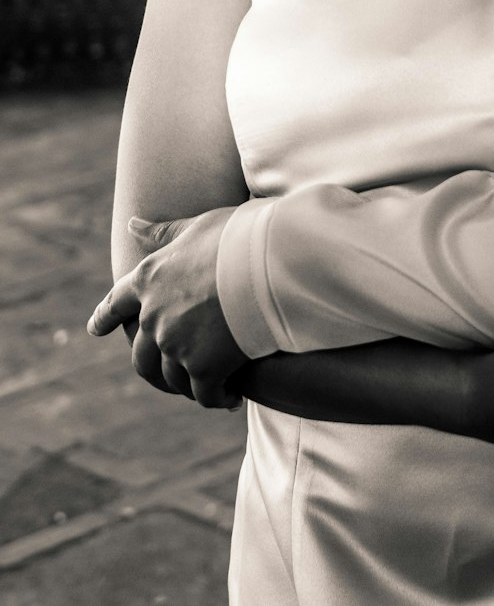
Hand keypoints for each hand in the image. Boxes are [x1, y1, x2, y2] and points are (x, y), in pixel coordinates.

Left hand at [87, 208, 246, 409]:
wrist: (269, 262)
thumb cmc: (238, 237)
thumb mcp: (197, 228)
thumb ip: (165, 233)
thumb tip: (131, 225)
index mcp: (148, 279)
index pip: (115, 304)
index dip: (104, 318)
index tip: (94, 329)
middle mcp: (153, 316)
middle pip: (142, 354)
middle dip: (156, 366)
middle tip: (173, 373)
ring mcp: (176, 345)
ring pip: (171, 378)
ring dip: (187, 384)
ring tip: (209, 386)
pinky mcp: (204, 368)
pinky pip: (204, 394)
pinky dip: (216, 398)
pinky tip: (230, 397)